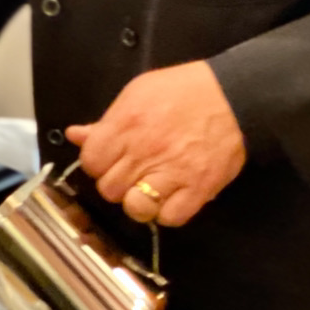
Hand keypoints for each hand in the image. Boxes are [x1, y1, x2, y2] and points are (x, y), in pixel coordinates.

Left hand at [65, 61, 245, 226]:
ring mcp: (171, 173)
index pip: (90, 162)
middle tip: (132, 172)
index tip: (110, 159)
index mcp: (125, 126)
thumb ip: (106, 121)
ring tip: (149, 189)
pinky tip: (172, 196)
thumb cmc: (182, 91)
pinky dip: (169, 211)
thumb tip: (77, 135)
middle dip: (117, 183)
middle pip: (109, 189)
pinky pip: (170, 218)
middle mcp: (144, 152)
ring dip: (139, 202)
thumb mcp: (137, 94)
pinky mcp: (198, 190)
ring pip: (136, 208)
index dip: (98, 163)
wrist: (233, 96)